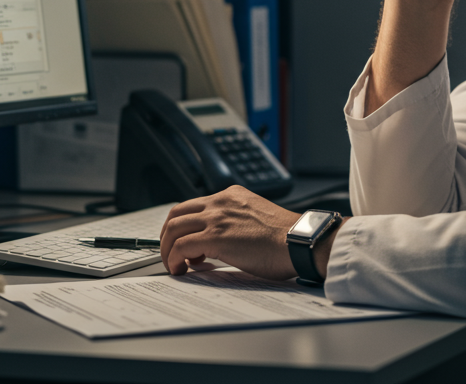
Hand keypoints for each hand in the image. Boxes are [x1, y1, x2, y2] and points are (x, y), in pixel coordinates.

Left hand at [158, 186, 300, 279]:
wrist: (299, 241)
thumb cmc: (287, 237)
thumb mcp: (257, 217)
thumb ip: (238, 221)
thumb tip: (225, 241)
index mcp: (232, 195)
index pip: (194, 205)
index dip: (184, 225)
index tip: (185, 241)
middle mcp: (221, 202)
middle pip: (177, 213)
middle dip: (167, 235)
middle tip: (171, 252)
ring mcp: (216, 218)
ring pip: (173, 228)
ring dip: (167, 249)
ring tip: (173, 265)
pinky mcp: (215, 237)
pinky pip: (180, 246)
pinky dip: (173, 259)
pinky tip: (180, 270)